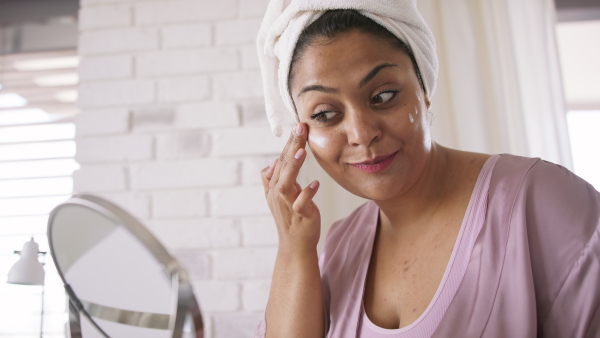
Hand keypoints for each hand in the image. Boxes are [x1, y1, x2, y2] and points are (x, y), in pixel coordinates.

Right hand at [261, 123, 320, 252]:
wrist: (295, 245)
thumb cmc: (291, 219)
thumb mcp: (280, 197)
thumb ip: (275, 179)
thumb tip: (272, 163)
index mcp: (273, 187)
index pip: (280, 160)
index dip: (289, 144)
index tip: (298, 126)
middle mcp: (277, 194)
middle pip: (282, 167)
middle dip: (291, 147)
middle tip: (300, 128)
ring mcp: (287, 206)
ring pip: (285, 184)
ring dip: (293, 167)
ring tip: (302, 151)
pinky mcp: (299, 217)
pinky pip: (301, 205)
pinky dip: (307, 194)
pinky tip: (315, 184)